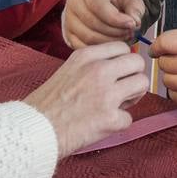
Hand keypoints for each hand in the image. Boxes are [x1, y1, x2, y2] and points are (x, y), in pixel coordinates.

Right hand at [25, 42, 147, 156]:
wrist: (34, 129)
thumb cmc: (47, 104)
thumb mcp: (67, 70)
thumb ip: (91, 65)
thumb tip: (117, 67)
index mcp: (86, 56)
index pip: (122, 47)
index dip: (123, 61)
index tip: (118, 73)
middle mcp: (98, 70)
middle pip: (137, 63)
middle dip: (134, 76)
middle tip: (123, 90)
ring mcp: (106, 94)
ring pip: (142, 84)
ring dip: (133, 97)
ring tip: (115, 106)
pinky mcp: (110, 119)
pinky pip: (129, 117)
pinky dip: (118, 124)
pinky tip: (101, 125)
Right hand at [62, 0, 146, 46]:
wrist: (98, 0)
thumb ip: (134, 7)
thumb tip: (135, 22)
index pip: (98, 5)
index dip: (116, 18)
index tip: (132, 24)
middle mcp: (73, 2)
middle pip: (93, 23)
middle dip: (116, 32)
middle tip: (130, 33)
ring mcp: (68, 20)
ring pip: (89, 37)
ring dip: (110, 42)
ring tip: (124, 38)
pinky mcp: (68, 34)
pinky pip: (83, 47)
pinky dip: (100, 50)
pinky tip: (112, 45)